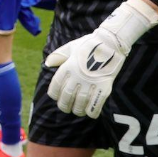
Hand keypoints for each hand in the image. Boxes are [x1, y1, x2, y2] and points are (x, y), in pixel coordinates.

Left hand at [45, 0, 157, 117]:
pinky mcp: (104, 87)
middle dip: (64, 106)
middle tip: (66, 108)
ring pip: (80, 103)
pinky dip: (91, 112)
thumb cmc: (88, 45)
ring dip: (77, 110)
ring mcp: (90, 83)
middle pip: (66, 97)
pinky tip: (90, 113)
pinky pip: (95, 105)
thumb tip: (47, 63)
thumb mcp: (70, 47)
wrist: (110, 43)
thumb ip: (58, 56)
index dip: (54, 94)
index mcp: (67, 67)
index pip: (55, 86)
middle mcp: (77, 76)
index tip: (56, 97)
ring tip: (77, 111)